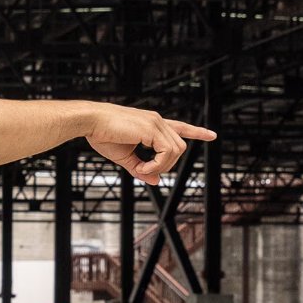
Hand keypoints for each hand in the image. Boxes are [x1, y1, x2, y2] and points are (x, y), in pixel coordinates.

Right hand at [83, 103, 217, 185]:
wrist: (91, 122)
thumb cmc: (102, 135)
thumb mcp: (124, 156)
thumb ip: (141, 168)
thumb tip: (156, 181)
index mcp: (152, 124)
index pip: (180, 127)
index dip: (197, 132)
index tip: (212, 135)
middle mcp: (157, 121)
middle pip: (179, 147)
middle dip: (167, 165)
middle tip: (144, 172)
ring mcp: (156, 123)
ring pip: (177, 151)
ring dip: (162, 166)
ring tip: (142, 170)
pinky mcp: (152, 128)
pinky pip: (167, 152)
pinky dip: (157, 165)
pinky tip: (142, 167)